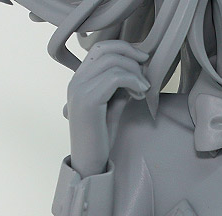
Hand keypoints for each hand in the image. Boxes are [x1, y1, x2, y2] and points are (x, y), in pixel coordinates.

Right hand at [67, 40, 148, 177]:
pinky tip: (139, 95)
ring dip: (135, 73)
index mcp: (79, 79)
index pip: (100, 48)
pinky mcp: (87, 100)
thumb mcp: (113, 105)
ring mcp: (79, 89)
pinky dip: (133, 82)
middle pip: (107, 50)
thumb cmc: (102, 136)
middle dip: (133, 59)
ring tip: (142, 91)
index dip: (124, 47)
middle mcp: (75, 80)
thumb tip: (136, 71)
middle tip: (145, 78)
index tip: (144, 58)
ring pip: (113, 62)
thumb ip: (120, 87)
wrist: (90, 160)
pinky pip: (115, 77)